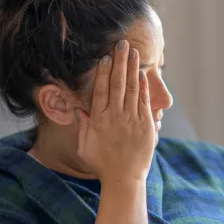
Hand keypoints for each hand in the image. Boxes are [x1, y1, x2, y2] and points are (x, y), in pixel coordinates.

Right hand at [76, 40, 155, 183]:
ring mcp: (131, 120)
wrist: (124, 179)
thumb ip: (82, 125)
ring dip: (133, 69)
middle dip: (120, 62)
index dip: (103, 73)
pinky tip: (142, 74)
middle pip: (118, 83)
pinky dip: (143, 87)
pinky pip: (144, 102)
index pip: (101, 90)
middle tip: (122, 44)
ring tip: (134, 52)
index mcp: (99, 119)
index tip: (105, 57)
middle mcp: (115, 116)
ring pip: (132, 89)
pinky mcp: (145, 125)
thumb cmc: (102, 164)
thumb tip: (78, 108)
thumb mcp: (85, 145)